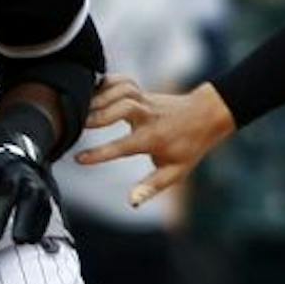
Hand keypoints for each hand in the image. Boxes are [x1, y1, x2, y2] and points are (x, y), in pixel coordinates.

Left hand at [0, 136, 56, 243]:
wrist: (13, 153)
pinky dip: (40, 224)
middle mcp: (13, 171)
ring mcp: (32, 181)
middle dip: (2, 214)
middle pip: (9, 191)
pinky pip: (46, 208)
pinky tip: (30, 240)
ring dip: (27, 220)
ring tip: (17, 240)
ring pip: (33, 199)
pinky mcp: (44, 194)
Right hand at [75, 76, 235, 207]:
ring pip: (122, 91)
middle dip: (99, 115)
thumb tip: (131, 202)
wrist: (208, 114)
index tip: (79, 160)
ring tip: (80, 109)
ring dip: (99, 98)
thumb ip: (152, 187)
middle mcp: (148, 116)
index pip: (124, 146)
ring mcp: (145, 100)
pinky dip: (105, 83)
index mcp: (154, 138)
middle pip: (123, 108)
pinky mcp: (142, 90)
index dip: (100, 154)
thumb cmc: (189, 146)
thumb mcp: (176, 171)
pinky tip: (91, 92)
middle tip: (76, 125)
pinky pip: (122, 81)